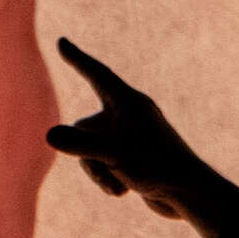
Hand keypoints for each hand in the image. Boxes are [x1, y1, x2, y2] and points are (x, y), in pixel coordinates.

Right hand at [45, 37, 233, 237]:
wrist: (189, 195)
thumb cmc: (157, 167)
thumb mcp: (113, 154)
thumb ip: (79, 144)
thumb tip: (49, 136)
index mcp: (128, 102)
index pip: (97, 74)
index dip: (78, 59)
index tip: (62, 42)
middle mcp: (128, 116)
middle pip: (84, 128)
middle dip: (88, 154)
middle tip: (110, 167)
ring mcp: (129, 138)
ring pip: (90, 150)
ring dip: (99, 171)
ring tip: (120, 186)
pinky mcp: (131, 158)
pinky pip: (104, 164)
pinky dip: (110, 179)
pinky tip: (125, 191)